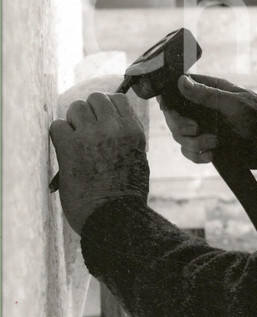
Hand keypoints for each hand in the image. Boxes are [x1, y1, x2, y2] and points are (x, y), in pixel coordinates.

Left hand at [49, 92, 148, 234]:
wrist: (114, 218)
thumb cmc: (126, 194)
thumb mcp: (138, 158)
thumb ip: (127, 137)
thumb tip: (115, 122)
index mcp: (133, 131)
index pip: (118, 99)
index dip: (107, 107)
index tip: (101, 119)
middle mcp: (114, 128)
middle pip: (96, 98)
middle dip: (89, 112)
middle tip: (85, 130)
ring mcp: (92, 135)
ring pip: (76, 107)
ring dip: (73, 121)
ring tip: (74, 139)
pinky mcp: (70, 147)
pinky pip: (57, 125)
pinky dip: (58, 135)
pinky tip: (64, 149)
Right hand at [159, 74, 256, 167]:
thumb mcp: (235, 103)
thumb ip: (207, 95)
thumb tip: (181, 81)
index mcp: (209, 90)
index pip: (177, 91)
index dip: (168, 101)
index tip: (169, 109)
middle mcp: (202, 108)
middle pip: (174, 117)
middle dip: (180, 125)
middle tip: (195, 129)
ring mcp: (204, 128)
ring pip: (180, 137)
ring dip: (192, 143)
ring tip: (215, 143)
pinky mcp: (207, 146)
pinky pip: (190, 153)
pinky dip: (196, 156)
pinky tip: (212, 155)